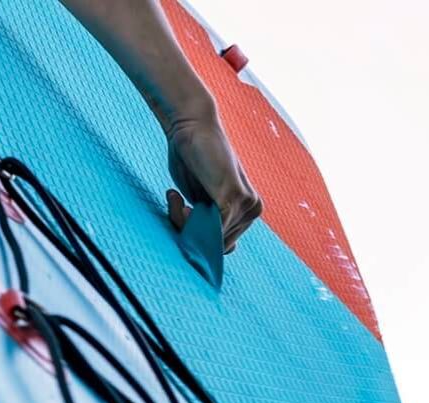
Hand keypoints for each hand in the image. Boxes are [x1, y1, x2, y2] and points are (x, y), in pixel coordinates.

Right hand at [164, 113, 261, 253]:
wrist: (192, 126)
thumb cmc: (191, 159)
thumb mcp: (200, 199)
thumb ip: (206, 221)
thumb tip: (205, 250)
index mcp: (248, 210)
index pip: (222, 245)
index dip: (196, 236)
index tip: (179, 210)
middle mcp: (254, 209)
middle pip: (217, 246)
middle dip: (189, 230)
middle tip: (174, 202)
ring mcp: (248, 205)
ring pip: (212, 240)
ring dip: (183, 223)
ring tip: (174, 198)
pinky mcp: (235, 199)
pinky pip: (210, 230)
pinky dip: (185, 220)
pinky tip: (178, 199)